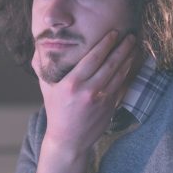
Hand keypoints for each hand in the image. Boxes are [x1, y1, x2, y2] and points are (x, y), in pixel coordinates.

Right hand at [34, 31, 136, 154]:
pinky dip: (127, 73)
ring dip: (128, 59)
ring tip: (134, 47)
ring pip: (119, 75)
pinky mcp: (109, 107)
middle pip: (110, 64)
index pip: (92, 58)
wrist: (68, 140)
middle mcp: (88, 91)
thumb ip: (42, 66)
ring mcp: (101, 100)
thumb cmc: (56, 110)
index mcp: (71, 83)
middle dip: (122, 48)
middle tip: (130, 35)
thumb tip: (38, 45)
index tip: (113, 32)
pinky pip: (121, 86)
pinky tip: (131, 64)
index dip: (105, 43)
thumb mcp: (46, 87)